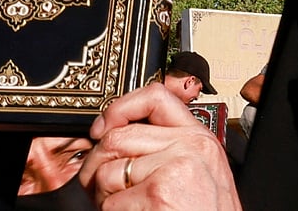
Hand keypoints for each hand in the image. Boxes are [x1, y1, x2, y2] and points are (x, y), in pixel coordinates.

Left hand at [79, 83, 240, 209]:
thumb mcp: (200, 171)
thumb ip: (169, 147)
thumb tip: (118, 135)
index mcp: (199, 138)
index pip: (155, 97)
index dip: (119, 108)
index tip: (104, 127)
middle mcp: (190, 147)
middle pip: (118, 136)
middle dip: (97, 164)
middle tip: (99, 184)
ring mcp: (174, 169)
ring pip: (108, 171)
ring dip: (104, 196)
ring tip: (126, 207)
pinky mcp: (157, 195)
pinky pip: (110, 202)